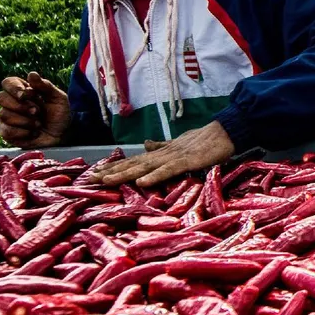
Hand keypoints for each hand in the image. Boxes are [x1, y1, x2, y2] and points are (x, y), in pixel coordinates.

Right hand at [0, 72, 71, 147]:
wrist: (63, 135)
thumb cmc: (60, 114)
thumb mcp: (58, 98)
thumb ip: (45, 86)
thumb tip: (31, 74)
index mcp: (23, 90)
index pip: (8, 82)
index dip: (14, 88)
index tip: (25, 95)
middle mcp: (12, 103)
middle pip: (1, 97)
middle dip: (20, 106)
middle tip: (37, 111)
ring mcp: (8, 118)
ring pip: (4, 115)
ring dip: (25, 120)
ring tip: (38, 124)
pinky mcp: (7, 133)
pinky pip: (7, 131)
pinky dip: (23, 132)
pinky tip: (33, 132)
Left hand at [90, 120, 235, 186]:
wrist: (224, 132)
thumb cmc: (203, 141)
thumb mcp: (179, 145)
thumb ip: (162, 147)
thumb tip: (146, 144)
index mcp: (160, 153)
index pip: (133, 161)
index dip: (115, 167)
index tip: (96, 174)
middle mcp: (162, 155)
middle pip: (133, 164)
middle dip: (112, 172)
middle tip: (91, 179)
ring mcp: (173, 157)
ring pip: (145, 167)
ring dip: (125, 174)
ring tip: (107, 180)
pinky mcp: (186, 162)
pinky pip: (168, 170)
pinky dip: (154, 176)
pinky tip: (141, 182)